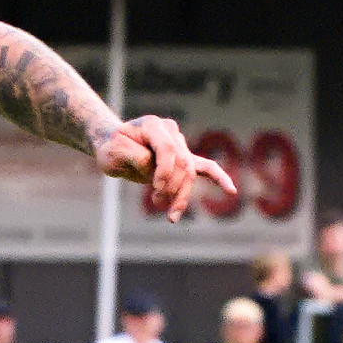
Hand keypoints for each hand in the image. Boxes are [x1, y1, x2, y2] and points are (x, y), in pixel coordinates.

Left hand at [95, 115, 238, 220]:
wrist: (114, 146)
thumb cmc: (111, 148)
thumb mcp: (113, 152)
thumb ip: (135, 156)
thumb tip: (155, 168)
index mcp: (153, 125)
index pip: (167, 149)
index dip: (164, 170)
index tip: (155, 189)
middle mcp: (171, 132)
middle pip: (181, 163)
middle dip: (172, 186)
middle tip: (157, 202)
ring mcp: (180, 143)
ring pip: (190, 171)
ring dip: (182, 194)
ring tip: (171, 216)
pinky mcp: (184, 157)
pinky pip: (205, 167)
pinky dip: (218, 178)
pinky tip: (231, 191)